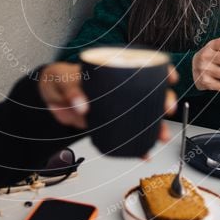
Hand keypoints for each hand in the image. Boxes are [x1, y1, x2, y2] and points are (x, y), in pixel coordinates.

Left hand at [38, 63, 179, 141]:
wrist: (48, 98)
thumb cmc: (60, 79)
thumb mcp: (64, 79)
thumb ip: (72, 90)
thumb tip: (82, 105)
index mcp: (112, 71)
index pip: (142, 66)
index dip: (160, 70)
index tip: (170, 77)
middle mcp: (119, 89)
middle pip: (149, 94)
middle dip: (164, 101)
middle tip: (168, 109)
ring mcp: (116, 107)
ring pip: (142, 116)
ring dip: (155, 127)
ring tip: (161, 136)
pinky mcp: (108, 124)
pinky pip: (126, 134)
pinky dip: (135, 145)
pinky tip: (143, 153)